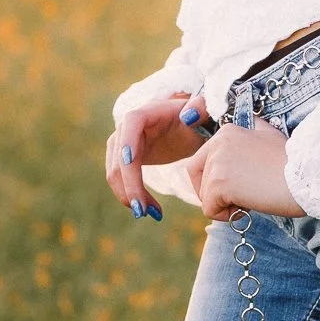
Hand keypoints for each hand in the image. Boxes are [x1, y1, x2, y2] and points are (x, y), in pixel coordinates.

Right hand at [104, 91, 207, 220]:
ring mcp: (124, 143)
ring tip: (150, 213)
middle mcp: (129, 126)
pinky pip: (122, 179)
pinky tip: (150, 209)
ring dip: (128, 194)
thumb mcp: (204, 111)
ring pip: (115, 171)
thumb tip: (188, 117)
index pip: (131, 123)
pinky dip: (133, 195)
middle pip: (120, 155)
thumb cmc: (199, 117)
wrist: (191, 127)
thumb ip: (201, 107)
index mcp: (147, 112)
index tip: (129, 163)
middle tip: (142, 211)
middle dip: (128, 184)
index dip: (128, 141)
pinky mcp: (127, 159)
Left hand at [185, 121, 305, 221]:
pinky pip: (209, 210)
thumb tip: (251, 124)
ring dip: (226, 205)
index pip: (200, 163)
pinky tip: (249, 206)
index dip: (216, 180)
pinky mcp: (219, 183)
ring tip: (253, 197)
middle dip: (217, 193)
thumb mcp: (270, 135)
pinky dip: (227, 216)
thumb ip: (254, 130)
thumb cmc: (293, 163)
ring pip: (204, 196)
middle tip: (246, 193)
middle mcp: (217, 142)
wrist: (308, 176)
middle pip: (198, 179)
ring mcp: (217, 162)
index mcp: (226, 132)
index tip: (241, 184)